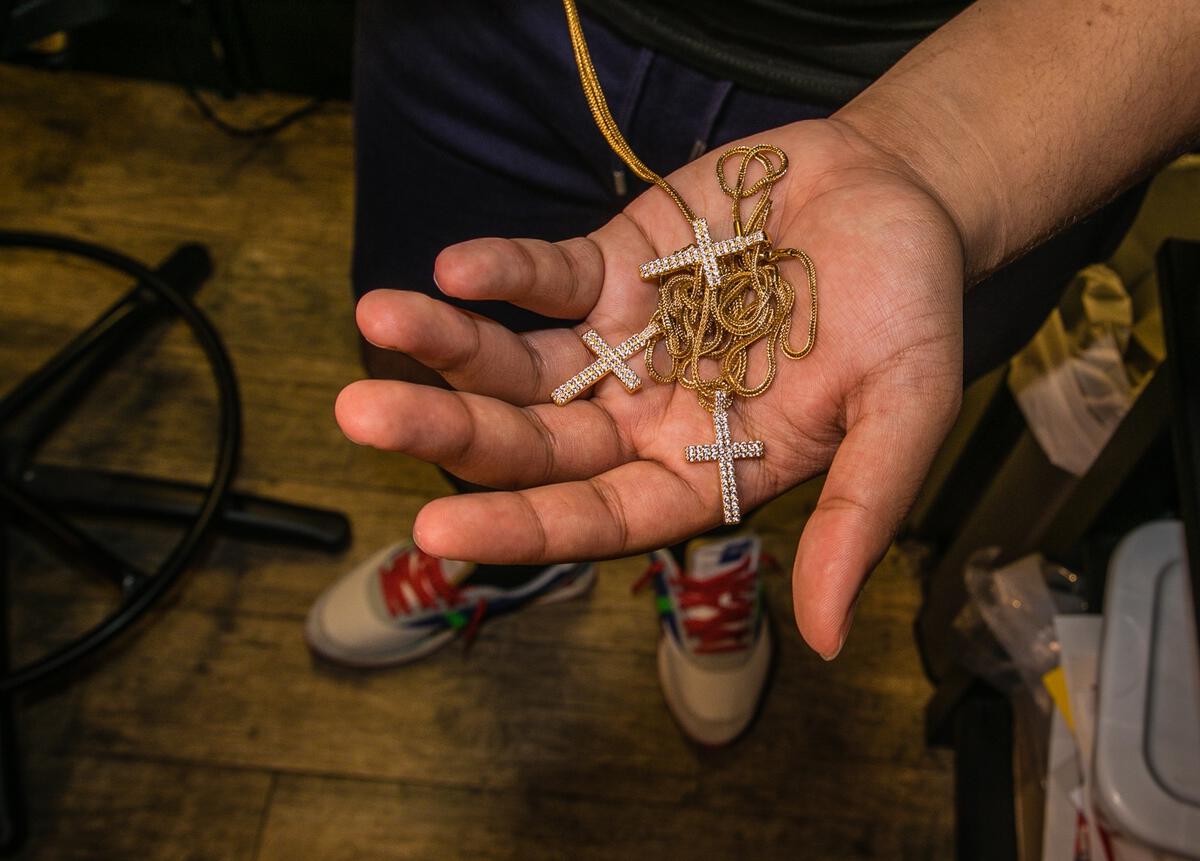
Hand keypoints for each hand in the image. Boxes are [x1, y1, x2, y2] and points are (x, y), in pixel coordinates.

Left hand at [335, 118, 963, 658]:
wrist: (896, 195)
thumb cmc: (909, 309)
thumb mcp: (905, 411)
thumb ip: (864, 515)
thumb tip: (830, 641)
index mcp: (700, 470)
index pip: (597, 516)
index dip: (522, 525)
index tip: (440, 528)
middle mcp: (644, 417)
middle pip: (532, 440)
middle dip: (449, 430)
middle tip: (359, 417)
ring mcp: (619, 342)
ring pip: (516, 360)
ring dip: (447, 345)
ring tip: (378, 318)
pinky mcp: (610, 266)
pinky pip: (544, 276)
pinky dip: (503, 271)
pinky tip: (457, 268)